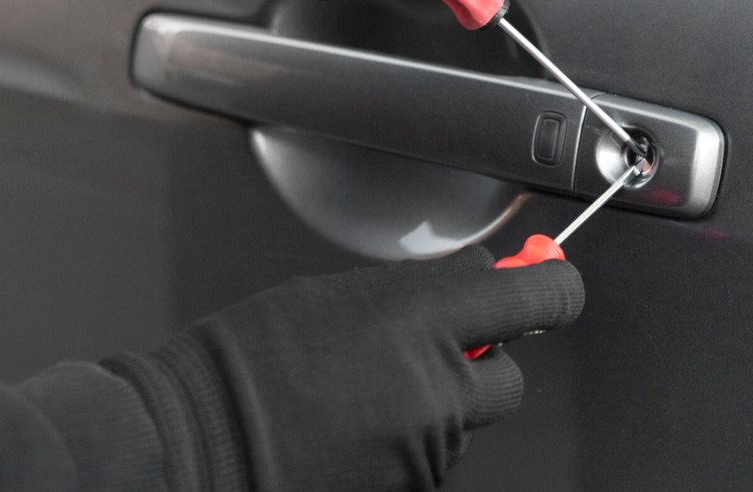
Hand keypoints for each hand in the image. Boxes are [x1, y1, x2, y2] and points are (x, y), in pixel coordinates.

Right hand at [102, 247, 583, 490]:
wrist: (199, 438)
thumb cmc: (247, 361)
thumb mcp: (333, 295)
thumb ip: (414, 292)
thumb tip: (471, 282)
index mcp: (415, 319)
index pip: (532, 297)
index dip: (553, 287)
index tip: (553, 281)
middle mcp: (433, 388)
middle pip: (511, 377)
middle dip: (486, 362)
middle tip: (443, 350)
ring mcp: (424, 448)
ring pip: (465, 421)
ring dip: (434, 404)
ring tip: (359, 391)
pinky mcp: (410, 486)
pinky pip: (430, 457)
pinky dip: (405, 442)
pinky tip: (352, 427)